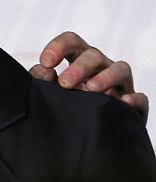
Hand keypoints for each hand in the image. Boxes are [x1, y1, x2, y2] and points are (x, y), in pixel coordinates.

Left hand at [30, 31, 148, 123]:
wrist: (82, 138)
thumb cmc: (65, 106)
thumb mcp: (49, 91)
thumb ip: (41, 79)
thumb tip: (43, 71)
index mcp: (78, 61)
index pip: (71, 43)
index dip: (59, 46)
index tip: (46, 62)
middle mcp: (100, 69)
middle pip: (93, 55)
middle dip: (79, 66)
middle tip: (65, 83)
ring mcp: (119, 85)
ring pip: (120, 69)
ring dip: (106, 77)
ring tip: (91, 89)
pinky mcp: (132, 106)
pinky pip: (139, 97)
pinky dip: (134, 98)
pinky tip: (123, 102)